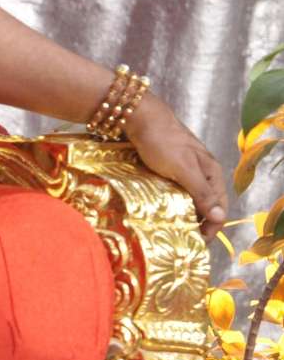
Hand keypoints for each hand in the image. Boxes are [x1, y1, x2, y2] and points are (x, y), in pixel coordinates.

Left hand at [124, 96, 226, 233]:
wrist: (138, 116)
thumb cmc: (162, 142)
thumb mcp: (184, 169)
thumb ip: (202, 193)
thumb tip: (220, 218)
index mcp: (211, 172)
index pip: (220, 207)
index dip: (212, 227)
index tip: (198, 242)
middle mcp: (202, 172)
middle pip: (206, 204)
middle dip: (199, 223)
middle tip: (184, 239)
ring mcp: (185, 169)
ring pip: (190, 198)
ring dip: (185, 214)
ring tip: (173, 228)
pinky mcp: (169, 167)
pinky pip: (176, 190)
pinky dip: (173, 203)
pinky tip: (162, 210)